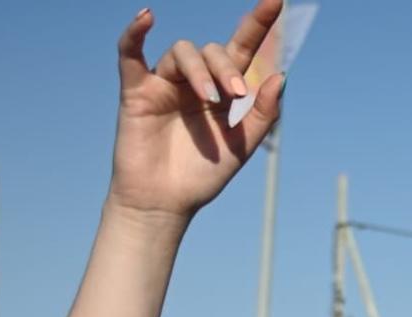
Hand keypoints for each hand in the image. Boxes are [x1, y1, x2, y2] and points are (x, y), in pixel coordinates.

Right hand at [107, 2, 283, 220]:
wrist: (166, 202)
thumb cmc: (202, 175)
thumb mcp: (242, 145)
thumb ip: (263, 112)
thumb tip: (281, 76)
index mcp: (221, 91)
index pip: (241, 48)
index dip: (257, 23)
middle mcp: (194, 81)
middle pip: (211, 51)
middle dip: (225, 68)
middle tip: (234, 95)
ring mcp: (164, 83)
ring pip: (182, 52)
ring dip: (199, 70)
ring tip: (209, 99)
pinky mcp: (136, 90)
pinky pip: (130, 53)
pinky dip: (134, 33)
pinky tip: (146, 17)